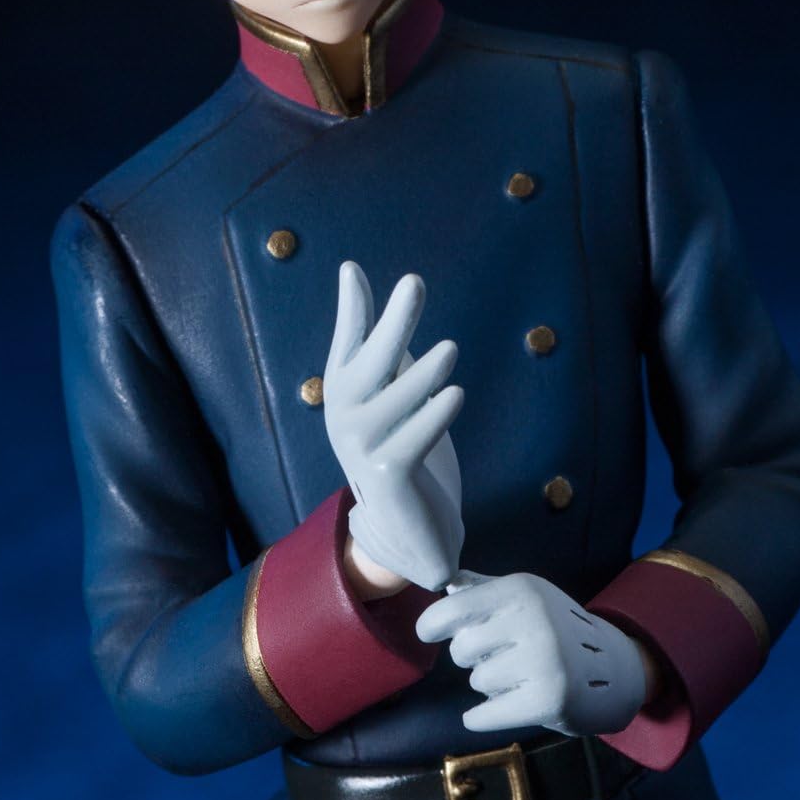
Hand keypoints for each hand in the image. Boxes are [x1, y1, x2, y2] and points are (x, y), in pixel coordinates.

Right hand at [325, 262, 463, 591]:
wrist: (409, 531)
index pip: (349, 343)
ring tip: (450, 349)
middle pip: (369, 364)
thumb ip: (392, 353)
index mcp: (347, 395)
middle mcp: (345, 419)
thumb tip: (395, 299)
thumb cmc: (405, 452)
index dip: (353, 308)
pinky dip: (432, 417)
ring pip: (395, 404)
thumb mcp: (398, 396)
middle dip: (392, 322)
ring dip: (423, 374)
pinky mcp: (389, 478)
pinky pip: (411, 442)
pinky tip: (454, 395)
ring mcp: (362, 450)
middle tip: (414, 282)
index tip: (351, 268)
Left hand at [416, 571, 648, 735]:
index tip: (428, 632)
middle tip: (498, 658)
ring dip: (489, 685)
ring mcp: (544, 660)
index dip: (432, 623)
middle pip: (462, 648)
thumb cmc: (558, 630)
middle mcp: (533, 619)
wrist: (615, 669)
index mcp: (522, 589)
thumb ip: (484, 590)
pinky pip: (487, 713)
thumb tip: (445, 583)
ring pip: (478, 681)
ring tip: (517, 678)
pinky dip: (481, 717)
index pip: (455, 608)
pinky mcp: (549, 699)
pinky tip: (486, 713)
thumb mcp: (528, 597)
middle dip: (471, 658)